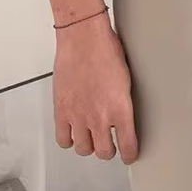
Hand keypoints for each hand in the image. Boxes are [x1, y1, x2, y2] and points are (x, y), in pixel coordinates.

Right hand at [53, 12, 137, 163]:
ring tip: (91, 135)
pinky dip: (69, 138)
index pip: (128, 146)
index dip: (129, 154)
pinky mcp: (62, 111)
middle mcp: (100, 116)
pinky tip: (73, 130)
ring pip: (83, 149)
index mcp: (120, 108)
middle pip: (104, 152)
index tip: (129, 154)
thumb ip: (122, 101)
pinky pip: (63, 139)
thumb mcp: (125, 77)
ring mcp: (79, 115)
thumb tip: (122, 113)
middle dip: (109, 149)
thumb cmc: (105, 48)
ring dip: (88, 144)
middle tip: (110, 142)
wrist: (83, 36)